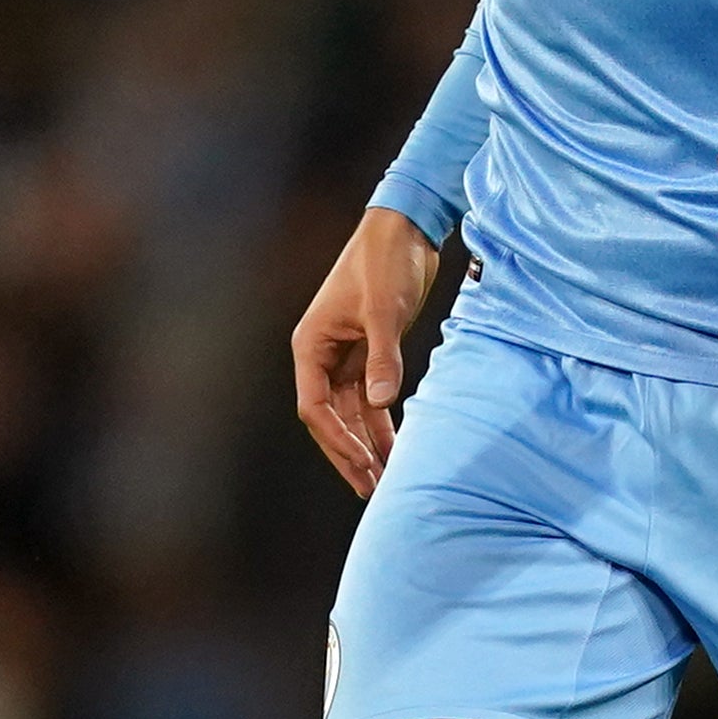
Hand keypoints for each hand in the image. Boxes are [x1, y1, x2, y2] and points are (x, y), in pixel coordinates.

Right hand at [292, 209, 441, 496]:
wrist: (406, 230)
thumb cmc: (385, 261)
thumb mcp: (384, 310)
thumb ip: (383, 357)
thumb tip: (381, 402)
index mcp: (311, 345)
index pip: (314, 406)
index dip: (336, 439)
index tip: (362, 463)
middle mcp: (322, 355)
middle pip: (330, 418)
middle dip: (350, 453)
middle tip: (372, 488)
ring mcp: (345, 356)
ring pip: (351, 413)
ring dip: (368, 444)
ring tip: (385, 479)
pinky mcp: (370, 354)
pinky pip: (371, 400)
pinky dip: (382, 424)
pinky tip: (396, 448)